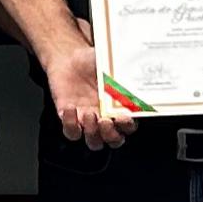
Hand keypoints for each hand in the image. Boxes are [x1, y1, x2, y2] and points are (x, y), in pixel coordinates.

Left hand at [46, 28, 133, 147]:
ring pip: (94, 142)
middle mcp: (106, 118)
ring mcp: (88, 121)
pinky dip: (70, 124)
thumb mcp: (110, 65)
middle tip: (106, 121)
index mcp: (120, 108)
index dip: (128, 126)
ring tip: (89, 114)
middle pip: (114, 140)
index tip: (125, 116)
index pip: (129, 126)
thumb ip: (123, 73)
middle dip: (111, 135)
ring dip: (93, 134)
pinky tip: (71, 108)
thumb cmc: (93, 62)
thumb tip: (133, 74)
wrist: (70, 59)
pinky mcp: (70, 119)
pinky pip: (71, 132)